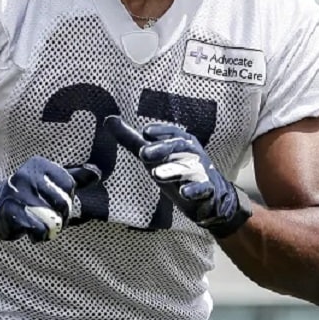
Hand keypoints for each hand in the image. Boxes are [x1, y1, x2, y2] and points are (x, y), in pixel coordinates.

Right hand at [0, 156, 101, 242]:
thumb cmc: (28, 194)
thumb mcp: (49, 180)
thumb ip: (74, 176)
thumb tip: (97, 172)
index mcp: (40, 166)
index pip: (70, 184)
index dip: (68, 199)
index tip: (58, 202)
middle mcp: (28, 176)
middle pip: (63, 203)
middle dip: (61, 216)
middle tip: (51, 217)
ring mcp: (18, 195)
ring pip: (53, 219)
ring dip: (50, 227)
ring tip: (40, 223)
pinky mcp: (12, 213)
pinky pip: (40, 230)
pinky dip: (40, 235)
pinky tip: (32, 230)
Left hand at [104, 116, 250, 237]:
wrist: (210, 199)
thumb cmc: (176, 170)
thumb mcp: (153, 155)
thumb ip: (131, 139)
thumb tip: (109, 120)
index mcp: (181, 141)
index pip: (171, 132)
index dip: (160, 131)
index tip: (145, 132)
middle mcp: (192, 153)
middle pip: (178, 147)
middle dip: (162, 149)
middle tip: (143, 154)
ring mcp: (201, 171)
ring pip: (189, 168)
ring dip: (173, 170)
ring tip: (156, 175)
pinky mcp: (208, 190)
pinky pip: (203, 188)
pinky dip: (195, 189)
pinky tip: (184, 193)